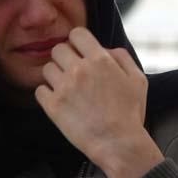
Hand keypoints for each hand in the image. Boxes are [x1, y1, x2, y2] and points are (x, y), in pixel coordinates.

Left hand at [35, 27, 162, 177]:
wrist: (118, 144)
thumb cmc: (130, 114)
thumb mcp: (138, 79)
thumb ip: (122, 57)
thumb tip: (106, 49)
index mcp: (100, 60)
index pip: (76, 34)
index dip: (77, 42)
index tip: (80, 53)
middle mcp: (79, 69)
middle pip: (58, 49)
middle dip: (64, 58)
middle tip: (72, 72)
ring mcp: (64, 87)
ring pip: (47, 69)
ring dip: (55, 76)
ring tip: (66, 89)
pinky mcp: (52, 106)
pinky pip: (39, 90)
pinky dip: (47, 95)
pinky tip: (59, 102)